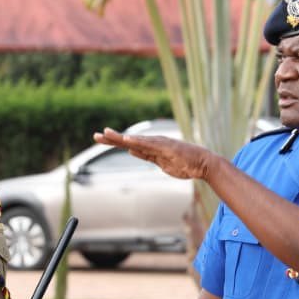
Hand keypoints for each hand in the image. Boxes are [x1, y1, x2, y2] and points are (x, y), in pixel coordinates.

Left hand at [93, 129, 214, 180]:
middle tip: (95, 136)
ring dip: (121, 138)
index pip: (129, 144)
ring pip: (137, 140)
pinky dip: (138, 141)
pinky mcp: (166, 148)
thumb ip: (146, 156)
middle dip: (112, 138)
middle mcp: (153, 143)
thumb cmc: (184, 164)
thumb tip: (131, 151)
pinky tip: (128, 140)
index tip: (100, 139)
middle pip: (129, 140)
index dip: (114, 141)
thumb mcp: (160, 162)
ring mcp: (160, 144)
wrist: (203, 164)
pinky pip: (150, 145)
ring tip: (107, 134)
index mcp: (151, 147)